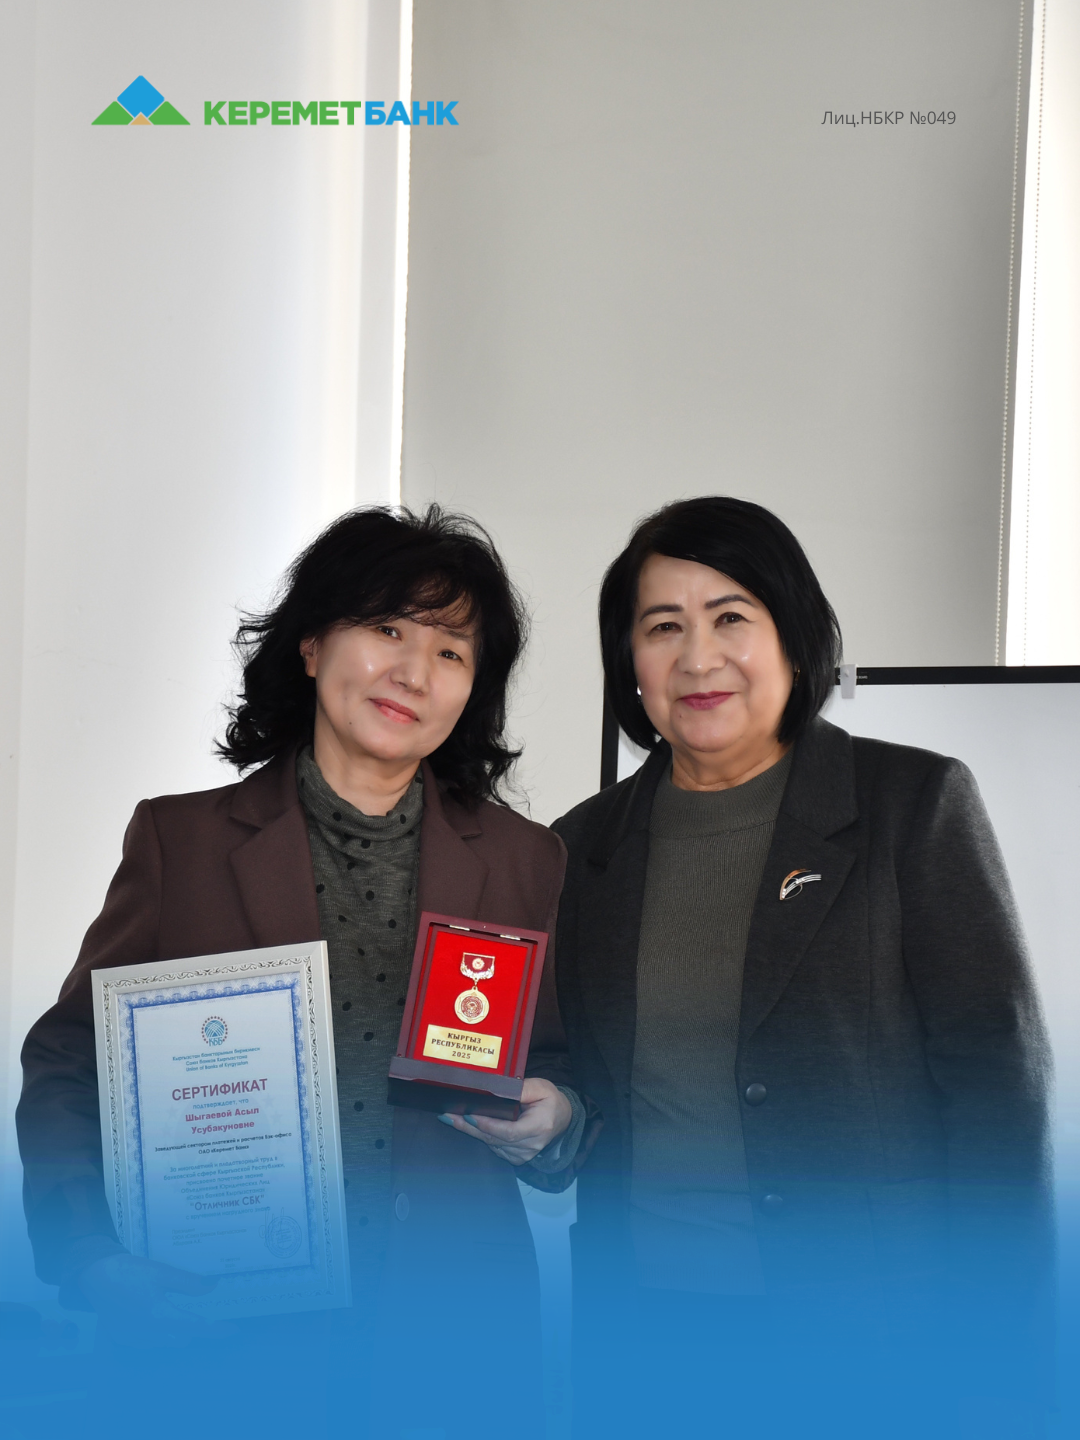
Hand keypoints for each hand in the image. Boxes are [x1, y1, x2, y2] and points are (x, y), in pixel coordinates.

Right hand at [78, 1253, 215, 1343]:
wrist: (95, 1277)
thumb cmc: (130, 1272)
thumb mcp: (162, 1272)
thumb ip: (189, 1284)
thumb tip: (213, 1287)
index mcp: (160, 1316)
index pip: (195, 1327)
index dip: (215, 1330)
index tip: (232, 1329)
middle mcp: (148, 1334)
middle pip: (182, 1336)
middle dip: (194, 1327)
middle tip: (203, 1311)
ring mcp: (134, 1339)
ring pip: (166, 1341)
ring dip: (176, 1330)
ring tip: (178, 1309)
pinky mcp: (123, 1338)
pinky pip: (149, 1341)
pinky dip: (158, 1331)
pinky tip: (155, 1313)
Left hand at [439, 1078, 572, 1165]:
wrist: (562, 1118)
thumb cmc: (550, 1100)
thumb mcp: (541, 1087)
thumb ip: (521, 1089)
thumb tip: (498, 1091)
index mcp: (539, 1127)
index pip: (509, 1131)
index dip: (487, 1125)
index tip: (469, 1114)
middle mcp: (531, 1145)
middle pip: (495, 1139)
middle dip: (470, 1127)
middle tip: (449, 1117)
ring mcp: (524, 1155)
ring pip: (492, 1145)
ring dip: (471, 1132)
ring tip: (452, 1118)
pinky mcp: (517, 1158)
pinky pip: (494, 1148)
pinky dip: (481, 1137)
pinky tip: (468, 1127)